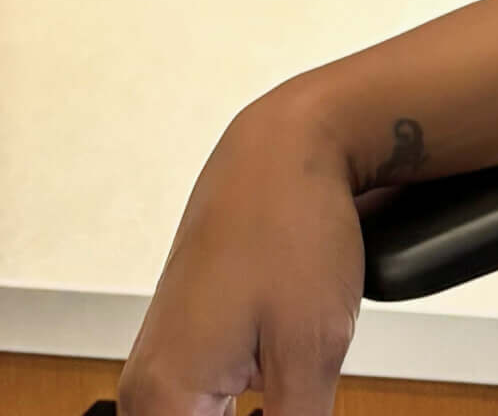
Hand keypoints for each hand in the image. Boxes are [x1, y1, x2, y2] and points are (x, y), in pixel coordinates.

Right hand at [117, 92, 367, 415]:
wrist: (288, 145)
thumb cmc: (294, 227)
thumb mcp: (312, 348)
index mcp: (163, 399)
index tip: (292, 403)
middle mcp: (147, 385)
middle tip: (296, 387)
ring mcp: (164, 359)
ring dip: (256, 409)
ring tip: (294, 376)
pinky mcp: (187, 338)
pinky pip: (205, 397)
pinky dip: (244, 399)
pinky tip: (283, 380)